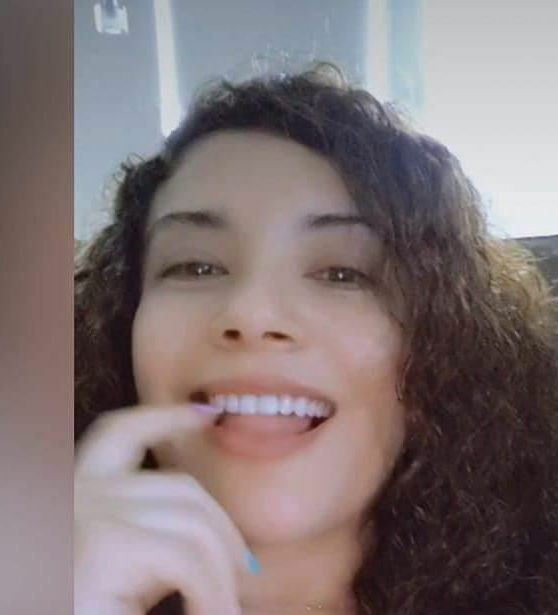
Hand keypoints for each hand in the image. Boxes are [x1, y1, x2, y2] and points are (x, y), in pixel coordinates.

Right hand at [74, 405, 252, 614]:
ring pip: (191, 523)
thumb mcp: (126, 567)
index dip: (164, 417)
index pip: (120, 433)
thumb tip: (213, 533)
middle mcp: (78, 490)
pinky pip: (185, 559)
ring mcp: (89, 510)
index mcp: (79, 490)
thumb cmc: (97, 607)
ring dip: (219, 573)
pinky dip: (209, 592)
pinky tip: (210, 612)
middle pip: (178, 487)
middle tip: (244, 568)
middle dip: (221, 527)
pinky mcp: (103, 544)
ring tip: (226, 609)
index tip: (205, 412)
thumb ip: (157, 536)